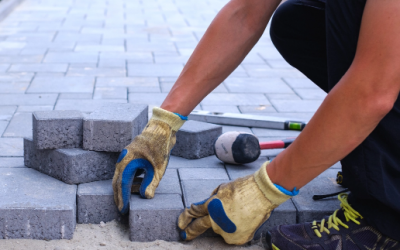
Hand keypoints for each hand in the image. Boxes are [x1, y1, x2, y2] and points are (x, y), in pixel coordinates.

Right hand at [112, 107, 185, 213]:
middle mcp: (124, 159)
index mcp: (128, 162)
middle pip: (117, 181)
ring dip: (126, 187)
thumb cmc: (160, 148)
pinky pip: (126, 170)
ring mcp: (126, 156)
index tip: (123, 209)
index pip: (122, 184)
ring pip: (121, 176)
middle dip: (119, 195)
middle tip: (121, 208)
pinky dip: (130, 179)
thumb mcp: (159, 169)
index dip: (123, 198)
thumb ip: (151, 184)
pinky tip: (138, 184)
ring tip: (132, 197)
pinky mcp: (130, 155)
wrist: (161, 129)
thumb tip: (146, 197)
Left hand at [178, 162, 292, 244]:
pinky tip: (242, 220)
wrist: (263, 194)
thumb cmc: (244, 188)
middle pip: (198, 228)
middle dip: (190, 231)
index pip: (194, 212)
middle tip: (184, 235)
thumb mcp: (222, 189)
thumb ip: (212, 199)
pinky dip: (234, 229)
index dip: (186, 217)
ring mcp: (227, 232)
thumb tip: (205, 205)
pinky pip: (231, 235)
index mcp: (211, 206)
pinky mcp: (237, 239)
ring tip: (236, 213)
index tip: (181, 223)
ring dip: (222, 224)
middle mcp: (216, 221)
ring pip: (219, 230)